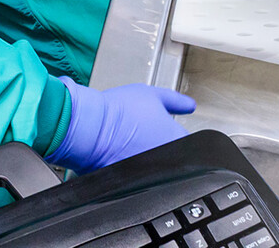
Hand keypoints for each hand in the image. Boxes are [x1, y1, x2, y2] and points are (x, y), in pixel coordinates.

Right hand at [46, 79, 194, 171]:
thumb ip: (176, 101)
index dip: (178, 135)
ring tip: (132, 144)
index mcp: (176, 140)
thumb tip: (190, 105)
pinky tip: (122, 155)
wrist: (89, 128)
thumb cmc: (117, 111)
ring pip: (157, 169)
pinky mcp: (131, 184)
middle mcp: (166, 162)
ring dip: (150, 160)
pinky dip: (133, 169)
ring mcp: (149, 175)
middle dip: (164, 147)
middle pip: (174, 158)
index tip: (166, 129)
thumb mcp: (153, 95)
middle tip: (146, 134)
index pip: (189, 143)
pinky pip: (138, 178)